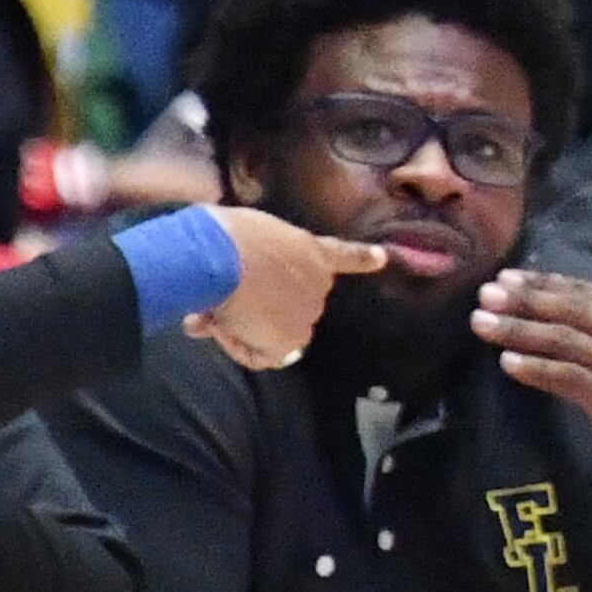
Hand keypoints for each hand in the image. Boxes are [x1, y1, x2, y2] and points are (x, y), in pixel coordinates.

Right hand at [186, 207, 385, 370]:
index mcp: (309, 249)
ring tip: (214, 305)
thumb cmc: (221, 236)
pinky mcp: (291, 339)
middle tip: (221, 298)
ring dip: (240, 326)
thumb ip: (237, 269)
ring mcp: (308, 312)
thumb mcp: (238, 240)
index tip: (383, 258)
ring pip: (270, 332)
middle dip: (254, 307)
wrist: (219, 256)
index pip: (343, 256)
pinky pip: (260, 355)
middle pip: (288, 305)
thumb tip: (208, 311)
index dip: (361, 258)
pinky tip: (219, 324)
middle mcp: (318, 282)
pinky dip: (237, 346)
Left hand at [472, 271, 591, 559]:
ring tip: (481, 324)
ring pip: (565, 340)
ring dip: (518, 330)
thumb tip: (548, 303)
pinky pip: (568, 378)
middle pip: (572, 310)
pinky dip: (535, 369)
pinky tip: (507, 363)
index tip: (505, 278)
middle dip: (524, 300)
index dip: (542, 282)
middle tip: (485, 294)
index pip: (587, 291)